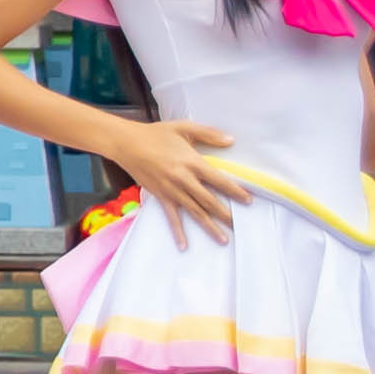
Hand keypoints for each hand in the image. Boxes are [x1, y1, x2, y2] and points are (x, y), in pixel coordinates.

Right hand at [118, 116, 250, 231]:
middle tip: (241, 226)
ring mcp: (172, 190)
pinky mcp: (160, 196)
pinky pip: (171, 217)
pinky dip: (178, 232)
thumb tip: (231, 140)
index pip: (219, 180)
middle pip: (209, 201)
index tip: (248, 201)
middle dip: (226, 214)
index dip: (235, 191)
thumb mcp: (184, 128)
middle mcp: (184, 179)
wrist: (126, 143)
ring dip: (210, 226)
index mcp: (192, 162)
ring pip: (195, 212)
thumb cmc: (156, 134)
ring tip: (223, 239)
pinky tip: (184, 245)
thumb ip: (209, 134)